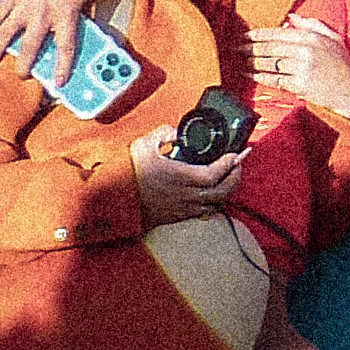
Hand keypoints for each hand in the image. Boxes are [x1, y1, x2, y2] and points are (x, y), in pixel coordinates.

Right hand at [0, 0, 94, 81]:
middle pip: (30, 48)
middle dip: (24, 66)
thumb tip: (86, 27)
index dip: (62, 68)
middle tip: (21, 75)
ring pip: (5, 35)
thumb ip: (84, 11)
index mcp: (65, 14)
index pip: (66, 48)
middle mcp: (42, 13)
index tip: (60, 83)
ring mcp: (22, 5)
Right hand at [129, 124, 246, 225]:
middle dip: (235, 177)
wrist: (111, 199)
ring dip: (226, 191)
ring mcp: (182, 208)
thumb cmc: (127, 173)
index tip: (235, 154)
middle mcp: (186, 195)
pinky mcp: (176, 217)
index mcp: (181, 177)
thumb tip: (175, 132)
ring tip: (229, 178)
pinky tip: (212, 194)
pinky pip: (203, 213)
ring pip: (215, 204)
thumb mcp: (144, 145)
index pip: (215, 173)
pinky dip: (213, 203)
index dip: (230, 164)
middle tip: (238, 164)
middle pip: (223, 192)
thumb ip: (164, 134)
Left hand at [244, 17, 349, 126]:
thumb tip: (290, 18)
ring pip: (269, 63)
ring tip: (241, 60)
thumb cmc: (342, 65)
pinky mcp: (299, 85)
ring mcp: (302, 68)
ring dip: (252, 61)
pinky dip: (259, 76)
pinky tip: (249, 73)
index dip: (259, 34)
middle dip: (250, 47)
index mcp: (313, 38)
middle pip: (270, 47)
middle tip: (237, 47)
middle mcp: (306, 51)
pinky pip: (273, 79)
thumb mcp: (333, 39)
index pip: (279, 33)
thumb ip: (312, 25)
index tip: (245, 35)